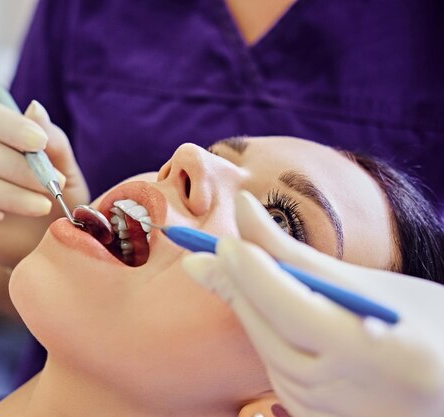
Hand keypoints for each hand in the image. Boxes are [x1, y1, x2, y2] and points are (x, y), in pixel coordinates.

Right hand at [0, 100, 88, 267]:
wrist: (46, 245)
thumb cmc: (55, 202)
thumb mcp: (66, 172)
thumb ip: (54, 143)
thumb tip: (35, 108)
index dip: (12, 127)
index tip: (39, 143)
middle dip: (15, 167)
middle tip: (50, 187)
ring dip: (2, 193)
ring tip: (40, 207)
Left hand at [182, 191, 443, 416]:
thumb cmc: (431, 327)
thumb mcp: (373, 285)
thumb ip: (297, 253)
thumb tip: (242, 209)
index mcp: (373, 350)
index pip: (291, 308)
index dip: (253, 273)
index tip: (224, 241)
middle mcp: (351, 393)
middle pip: (270, 333)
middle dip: (238, 288)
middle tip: (209, 254)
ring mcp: (334, 416)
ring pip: (269, 356)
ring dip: (251, 313)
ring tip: (238, 276)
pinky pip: (279, 380)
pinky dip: (270, 342)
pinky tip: (269, 318)